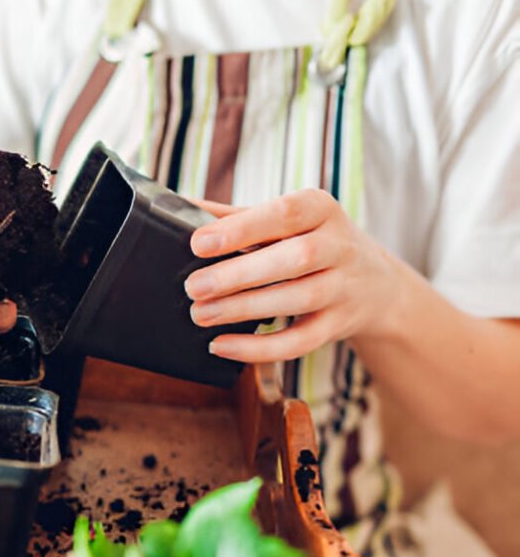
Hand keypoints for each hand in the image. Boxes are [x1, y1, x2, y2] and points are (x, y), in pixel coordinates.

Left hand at [185, 189, 406, 362]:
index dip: (242, 229)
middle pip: (293, 259)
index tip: (199, 243)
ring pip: (297, 299)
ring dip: (244, 309)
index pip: (284, 214)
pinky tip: (221, 346)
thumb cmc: (311, 241)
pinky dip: (260, 348)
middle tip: (194, 287)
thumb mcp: (285, 220)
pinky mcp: (338, 325)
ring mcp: (343, 287)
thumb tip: (180, 208)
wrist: (375, 282)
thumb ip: (236, 216)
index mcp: (320, 208)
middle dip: (239, 274)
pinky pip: (300, 341)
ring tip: (201, 314)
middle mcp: (339, 245)